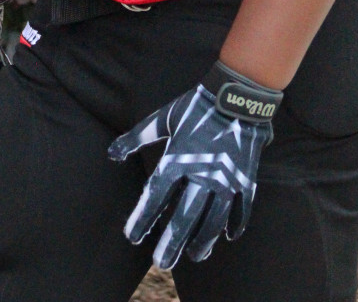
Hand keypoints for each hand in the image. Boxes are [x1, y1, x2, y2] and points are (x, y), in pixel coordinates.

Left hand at [108, 62, 280, 267]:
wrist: (236, 95)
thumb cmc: (194, 106)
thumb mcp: (163, 119)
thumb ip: (136, 138)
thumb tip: (111, 153)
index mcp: (178, 158)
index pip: (156, 196)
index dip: (143, 218)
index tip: (132, 236)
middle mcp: (202, 174)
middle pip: (185, 217)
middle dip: (172, 242)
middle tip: (161, 262)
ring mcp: (226, 179)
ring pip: (214, 220)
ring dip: (203, 240)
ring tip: (194, 255)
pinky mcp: (246, 178)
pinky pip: (242, 209)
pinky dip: (235, 224)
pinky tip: (228, 236)